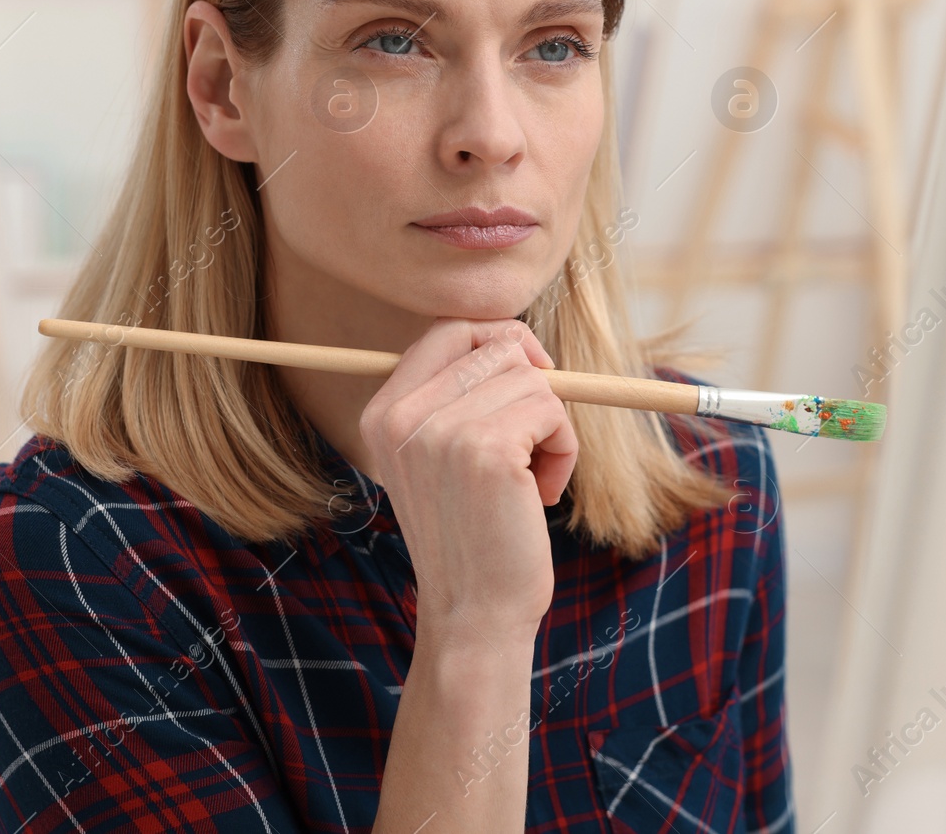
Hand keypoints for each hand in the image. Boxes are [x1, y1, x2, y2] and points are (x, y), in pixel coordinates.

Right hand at [358, 318, 576, 644]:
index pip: (447, 329)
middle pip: (497, 347)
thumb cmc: (473, 536)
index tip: (529, 374)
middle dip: (534, 388)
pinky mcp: (488, 450)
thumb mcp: (441, 458)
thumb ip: (456, 399)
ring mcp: (441, 431)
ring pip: (532, 380)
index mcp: (382, 413)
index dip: (499, 340)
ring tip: (530, 480)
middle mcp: (401, 416)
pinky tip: (539, 493)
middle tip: (533, 442)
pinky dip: (563, 450)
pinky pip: (553, 412)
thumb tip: (519, 343)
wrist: (474, 615)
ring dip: (551, 428)